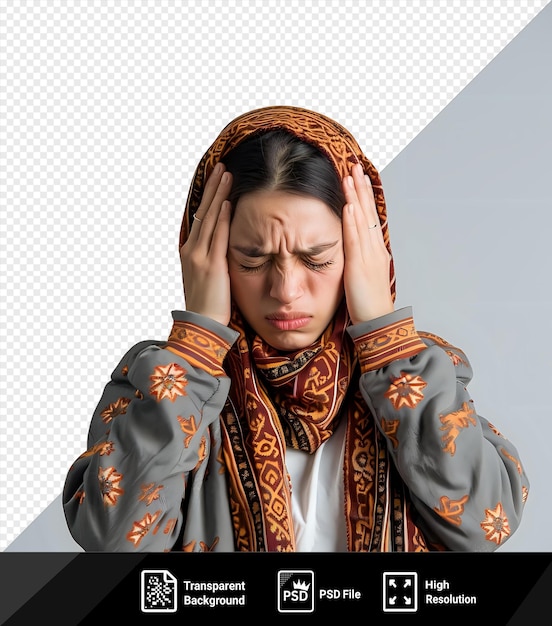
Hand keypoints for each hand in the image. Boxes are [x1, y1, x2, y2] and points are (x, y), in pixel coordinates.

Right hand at [179, 162, 232, 325]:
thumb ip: (214, 257)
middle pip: (203, 212)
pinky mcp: (211, 265)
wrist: (201, 324)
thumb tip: (226, 246)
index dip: (209, 198)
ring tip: (226, 176)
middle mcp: (191, 250)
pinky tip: (227, 203)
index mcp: (190, 252)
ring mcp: (199, 256)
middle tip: (222, 168)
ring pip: (209, 218)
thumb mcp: (209, 276)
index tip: (217, 181)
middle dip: (213, 188)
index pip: (201, 218)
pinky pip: (216, 236)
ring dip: (218, 195)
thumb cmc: (208, 304)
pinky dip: (221, 218)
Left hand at [342, 163, 393, 323]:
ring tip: (350, 176)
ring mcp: (369, 256)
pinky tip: (349, 204)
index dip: (364, 197)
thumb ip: (358, 258)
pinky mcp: (359, 265)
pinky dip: (353, 220)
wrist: (377, 322)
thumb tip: (350, 247)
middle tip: (355, 166)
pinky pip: (355, 238)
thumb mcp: (363, 275)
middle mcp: (374, 249)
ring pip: (362, 220)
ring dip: (356, 197)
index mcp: (375, 251)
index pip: (368, 217)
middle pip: (368, 212)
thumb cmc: (367, 303)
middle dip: (361, 188)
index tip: (358, 178)